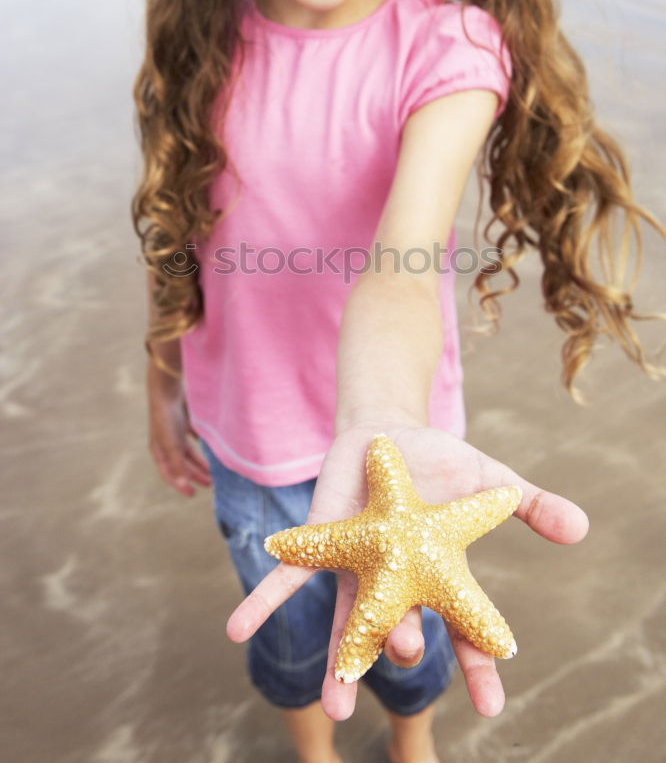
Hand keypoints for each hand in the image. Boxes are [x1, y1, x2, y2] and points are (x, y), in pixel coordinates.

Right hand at [147, 385, 211, 496]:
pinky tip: (212, 447)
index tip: (192, 494)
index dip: (180, 485)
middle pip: (182, 464)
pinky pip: (195, 437)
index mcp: (159, 451)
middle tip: (210, 484)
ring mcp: (175, 432)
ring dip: (200, 462)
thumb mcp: (171, 443)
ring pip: (189, 452)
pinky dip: (203, 444)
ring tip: (213, 471)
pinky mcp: (184, 421)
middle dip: (195, 474)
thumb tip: (183, 483)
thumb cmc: (165, 418)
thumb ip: (178, 463)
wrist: (167, 389)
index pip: (169, 473)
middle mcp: (166, 443)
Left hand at [225, 424, 588, 719]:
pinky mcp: (322, 545)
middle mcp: (396, 584)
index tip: (494, 704)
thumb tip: (581, 528)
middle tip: (402, 658)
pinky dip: (264, 602)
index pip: (463, 628)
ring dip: (339, 662)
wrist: (389, 431)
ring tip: (334, 705)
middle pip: (401, 629)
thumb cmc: (441, 463)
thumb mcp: (491, 482)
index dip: (479, 665)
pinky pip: (289, 579)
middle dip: (400, 649)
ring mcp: (357, 570)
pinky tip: (237, 629)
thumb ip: (532, 506)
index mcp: (439, 577)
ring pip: (346, 624)